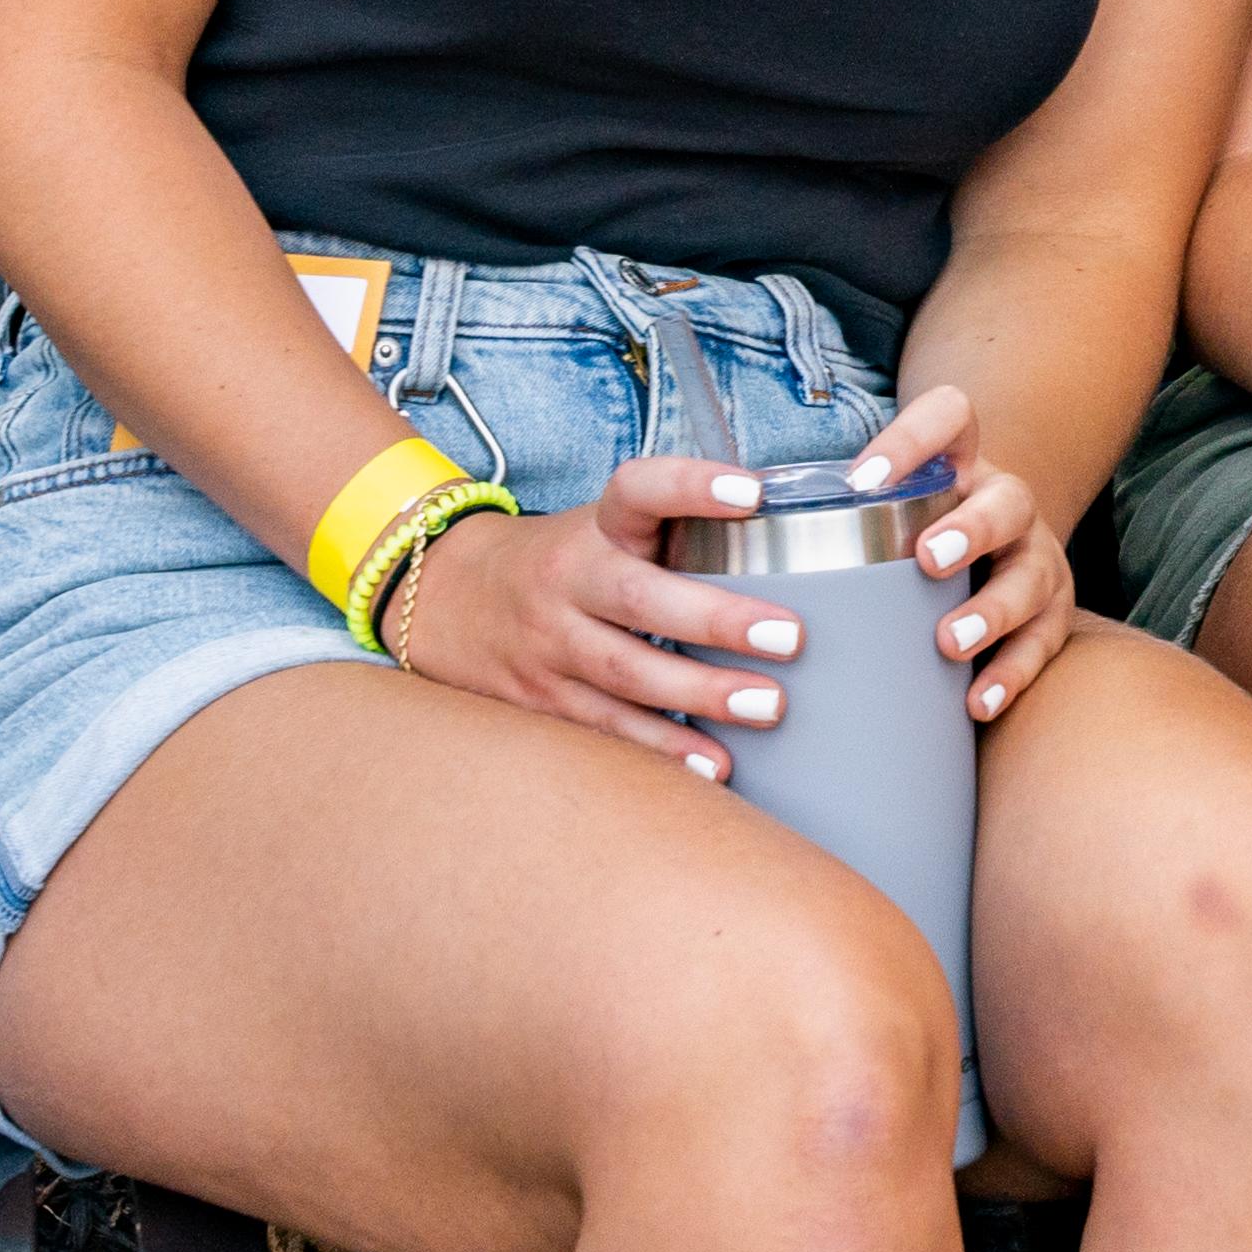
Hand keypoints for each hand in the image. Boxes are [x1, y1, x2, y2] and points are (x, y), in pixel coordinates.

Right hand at [374, 445, 832, 774]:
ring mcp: (547, 644)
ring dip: (698, 693)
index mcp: (596, 527)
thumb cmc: (566, 562)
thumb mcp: (606, 528)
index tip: (751, 490)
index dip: (691, 485)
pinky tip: (713, 766)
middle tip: (789, 636)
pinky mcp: (539, 701)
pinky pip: (604, 729)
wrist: (444, 596)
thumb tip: (807, 527)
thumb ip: (681, 530)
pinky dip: (661, 750)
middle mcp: (567, 580)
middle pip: (637, 596)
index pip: (639, 489)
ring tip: (767, 707)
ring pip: (623, 672)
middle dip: (715, 617)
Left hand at [836, 381, 1082, 723]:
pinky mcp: (1051, 613)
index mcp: (956, 464)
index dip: (913, 437)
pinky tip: (977, 703)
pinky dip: (1012, 674)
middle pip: (1006, 500)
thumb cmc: (903, 542)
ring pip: (1031, 576)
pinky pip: (1043, 644)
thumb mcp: (880, 512)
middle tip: (926, 558)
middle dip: (971, 528)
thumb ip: (819, 519)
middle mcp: (1005, 503)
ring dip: (993, 610)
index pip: (948, 417)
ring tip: (949, 642)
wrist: (993, 559)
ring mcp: (1035, 557)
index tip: (862, 477)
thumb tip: (701, 539)